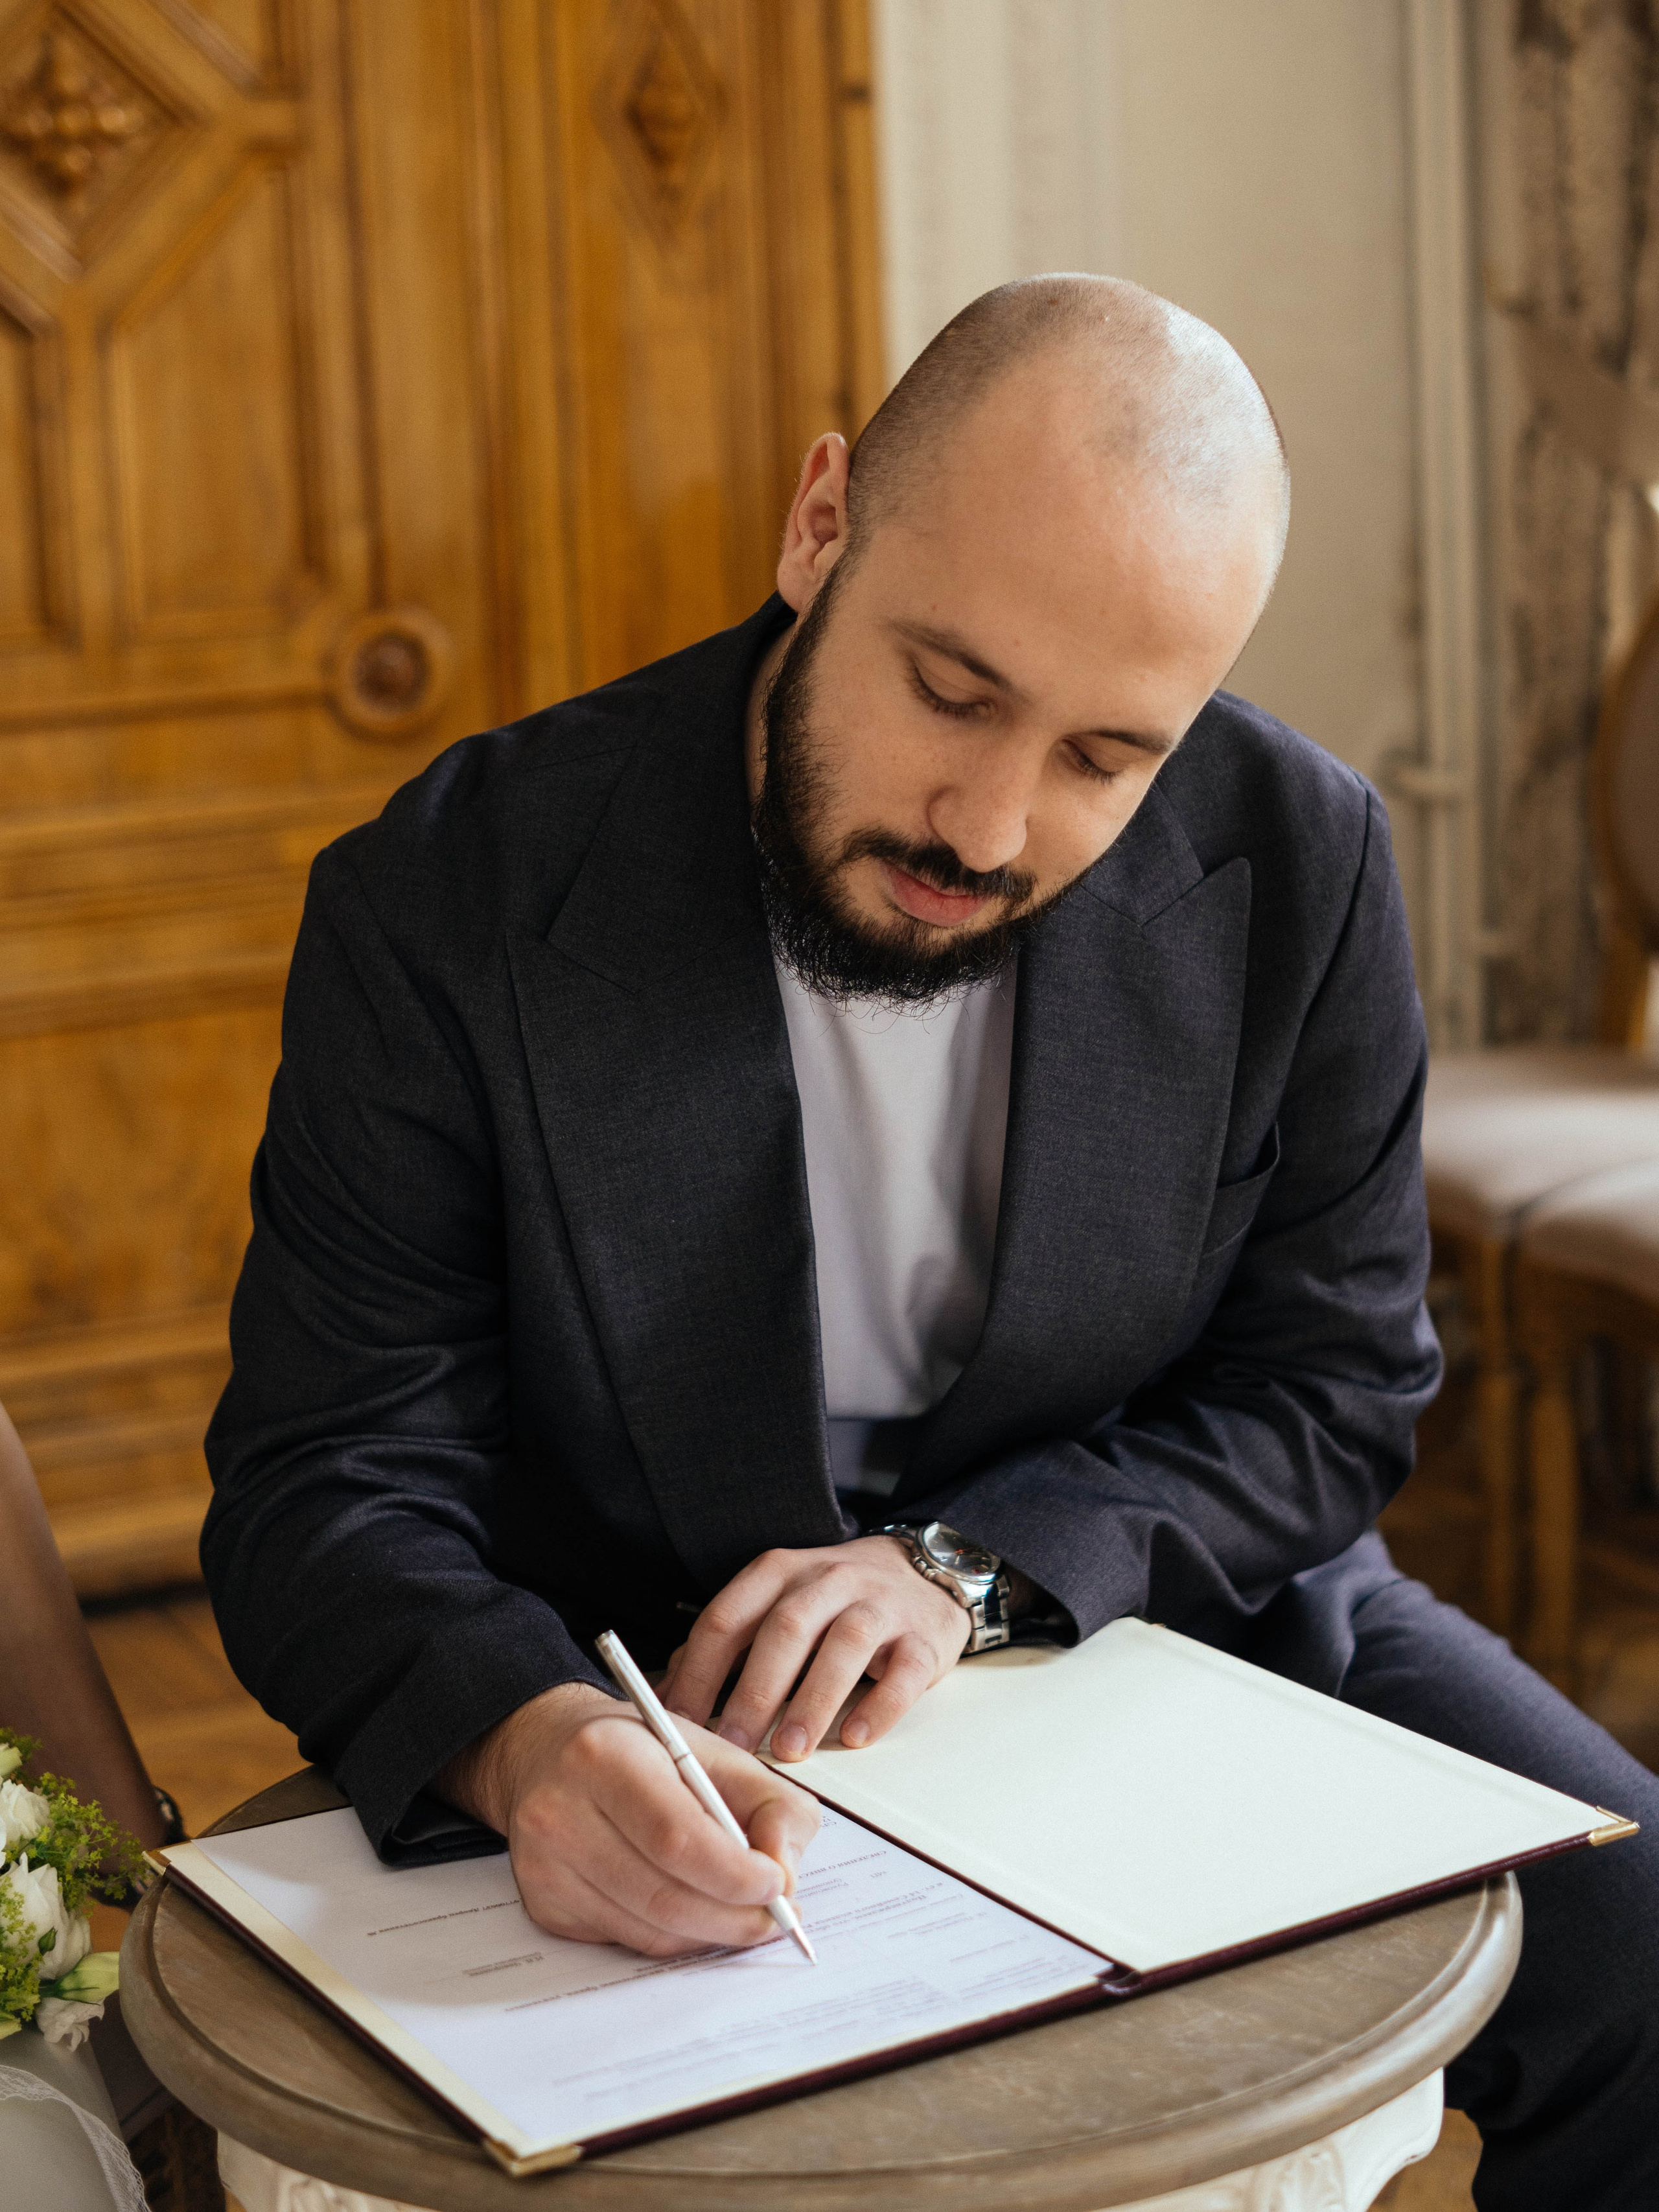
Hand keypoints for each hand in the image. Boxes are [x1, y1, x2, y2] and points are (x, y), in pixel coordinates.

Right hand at [435, 1681, 819, 1957]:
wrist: (548, 1751)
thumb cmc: (640, 1750)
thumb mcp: (715, 1750)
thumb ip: (771, 1803)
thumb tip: (785, 1873)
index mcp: (603, 1756)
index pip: (677, 1837)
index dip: (736, 1873)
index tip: (779, 1884)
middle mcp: (560, 1813)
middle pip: (664, 1896)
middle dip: (734, 1917)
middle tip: (776, 1916)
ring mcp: (545, 1866)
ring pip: (648, 1930)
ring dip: (710, 1933)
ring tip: (743, 1915)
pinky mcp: (544, 1904)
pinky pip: (626, 1940)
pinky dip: (673, 1936)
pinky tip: (693, 1910)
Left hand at [661, 1536, 970, 1761]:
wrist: (923, 1572)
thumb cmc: (834, 1601)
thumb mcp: (776, 1603)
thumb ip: (727, 1641)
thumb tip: (671, 1694)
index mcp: (779, 1572)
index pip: (728, 1618)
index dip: (699, 1672)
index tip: (680, 1724)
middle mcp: (827, 1580)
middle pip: (785, 1629)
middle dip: (754, 1691)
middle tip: (733, 1746)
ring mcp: (879, 1605)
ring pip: (844, 1645)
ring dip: (813, 1699)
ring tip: (791, 1749)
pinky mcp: (922, 1637)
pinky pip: (903, 1670)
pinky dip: (880, 1705)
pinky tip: (856, 1737)